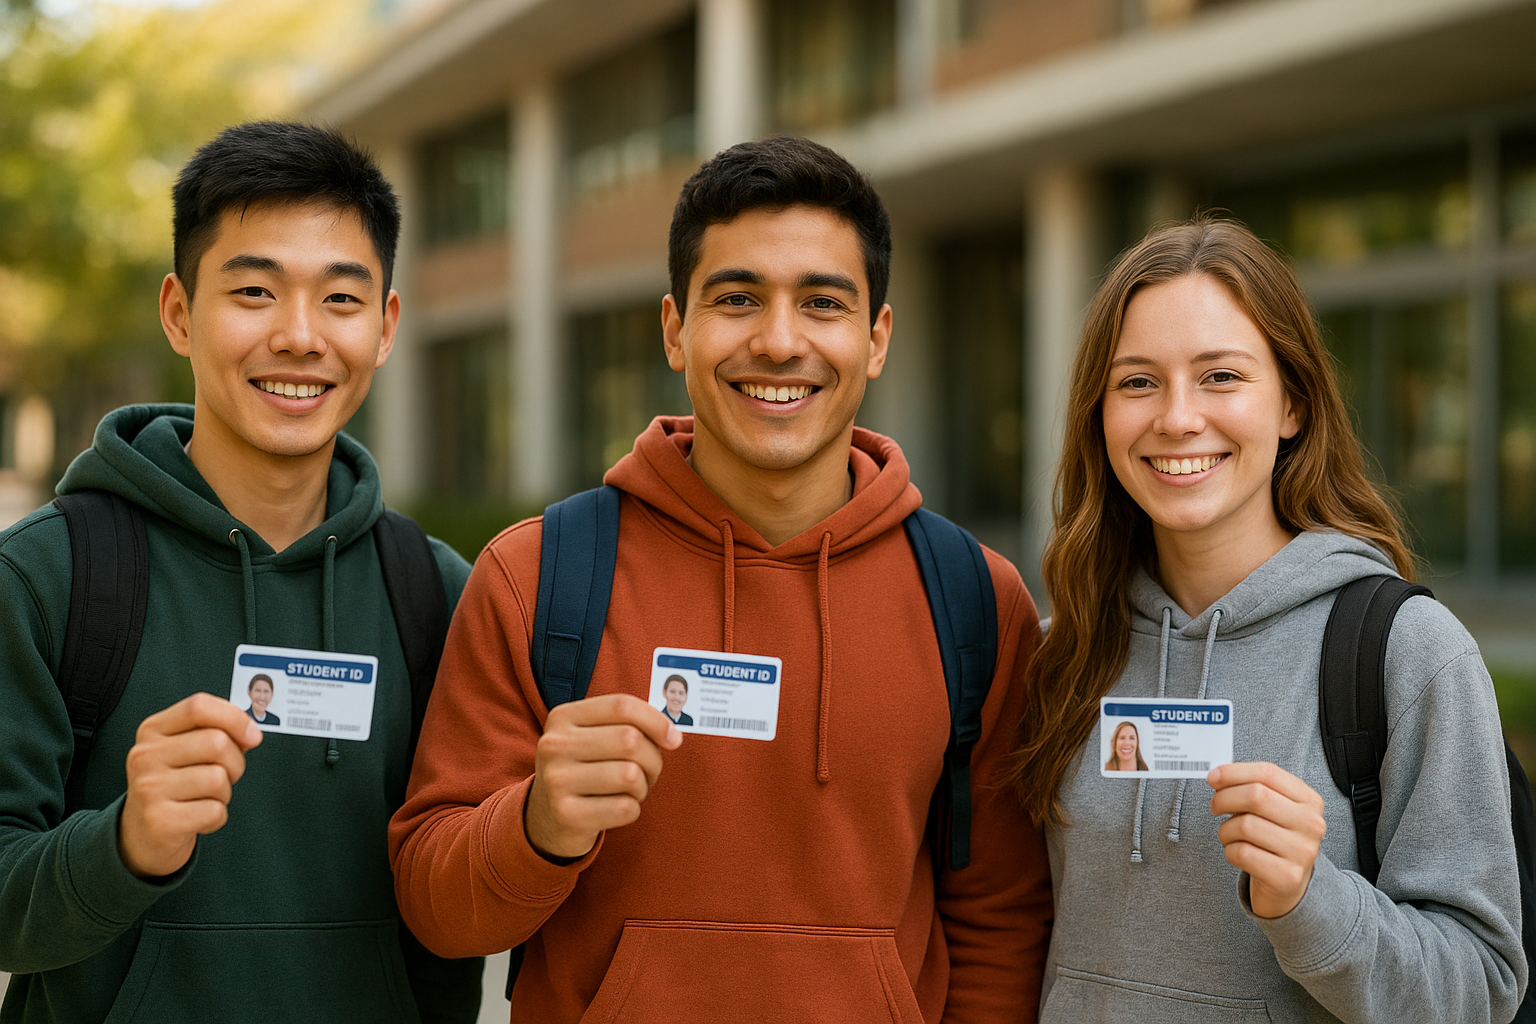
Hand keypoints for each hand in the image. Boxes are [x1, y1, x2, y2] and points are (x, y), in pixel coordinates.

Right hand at [119, 693, 262, 878]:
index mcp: (153, 730)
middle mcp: (145, 756)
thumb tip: (251, 733)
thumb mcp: (185, 749)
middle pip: (217, 742)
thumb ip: (216, 731)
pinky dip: (217, 817)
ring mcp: (149, 788)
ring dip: (225, 792)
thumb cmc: (174, 784)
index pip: (199, 707)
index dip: (234, 718)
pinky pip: (215, 811)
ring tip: (206, 798)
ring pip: (218, 778)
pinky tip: (198, 818)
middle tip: (224, 775)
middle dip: (235, 762)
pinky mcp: (160, 821)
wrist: (142, 833)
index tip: (252, 735)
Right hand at [524, 694, 681, 860]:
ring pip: (631, 775)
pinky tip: (615, 808)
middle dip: (653, 759)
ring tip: (630, 791)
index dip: (657, 721)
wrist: (545, 818)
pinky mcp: (567, 815)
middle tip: (648, 772)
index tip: (673, 739)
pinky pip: (626, 808)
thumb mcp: (593, 737)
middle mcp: (554, 745)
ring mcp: (557, 781)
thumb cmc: (584, 769)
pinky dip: (632, 810)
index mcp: (562, 717)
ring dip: (642, 787)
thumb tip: (673, 736)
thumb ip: (628, 725)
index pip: (622, 706)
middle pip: (630, 740)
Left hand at [1208, 761, 1326, 918]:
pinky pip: (1242, 853)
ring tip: (1230, 835)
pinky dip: (1230, 851)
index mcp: (1310, 800)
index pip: (1268, 773)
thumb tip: (1217, 775)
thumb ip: (1251, 787)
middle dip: (1224, 798)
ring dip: (1226, 829)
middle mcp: (1311, 824)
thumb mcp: (1273, 810)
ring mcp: (1302, 851)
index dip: (1234, 772)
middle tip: (1215, 806)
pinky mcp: (1287, 876)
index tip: (1213, 776)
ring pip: (1245, 825)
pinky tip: (1238, 854)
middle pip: (1255, 796)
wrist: (1289, 886)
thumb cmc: (1273, 840)